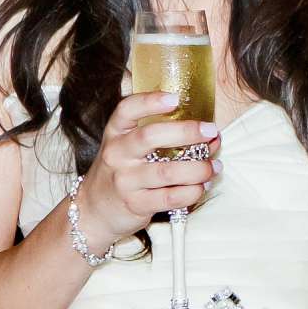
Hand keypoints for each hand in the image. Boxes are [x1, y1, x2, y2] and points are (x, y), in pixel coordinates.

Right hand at [76, 92, 221, 244]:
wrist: (95, 209)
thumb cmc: (121, 171)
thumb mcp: (125, 145)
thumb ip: (155, 131)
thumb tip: (205, 126)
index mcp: (116, 133)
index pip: (127, 110)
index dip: (150, 101)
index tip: (175, 98)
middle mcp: (117, 154)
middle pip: (150, 137)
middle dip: (186, 132)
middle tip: (211, 131)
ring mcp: (125, 180)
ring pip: (166, 172)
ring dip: (197, 169)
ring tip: (213, 166)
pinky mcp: (135, 204)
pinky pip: (169, 198)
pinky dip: (191, 192)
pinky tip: (202, 187)